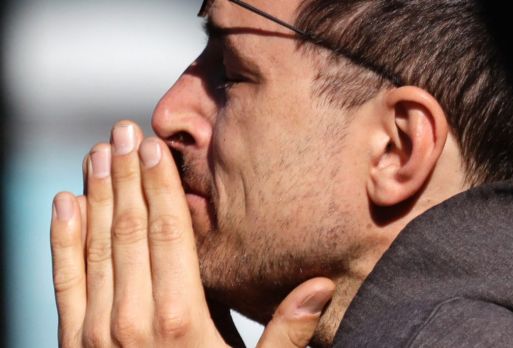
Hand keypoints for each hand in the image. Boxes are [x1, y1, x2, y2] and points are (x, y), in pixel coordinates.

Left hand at [50, 121, 334, 346]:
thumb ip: (288, 333)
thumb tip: (322, 284)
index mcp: (180, 322)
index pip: (168, 236)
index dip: (160, 188)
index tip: (153, 148)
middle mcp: (132, 321)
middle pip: (129, 231)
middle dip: (125, 177)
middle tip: (122, 131)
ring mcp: (96, 333)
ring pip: (95, 247)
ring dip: (95, 195)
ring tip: (96, 152)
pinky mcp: (74, 343)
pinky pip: (65, 280)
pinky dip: (62, 239)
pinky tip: (64, 203)